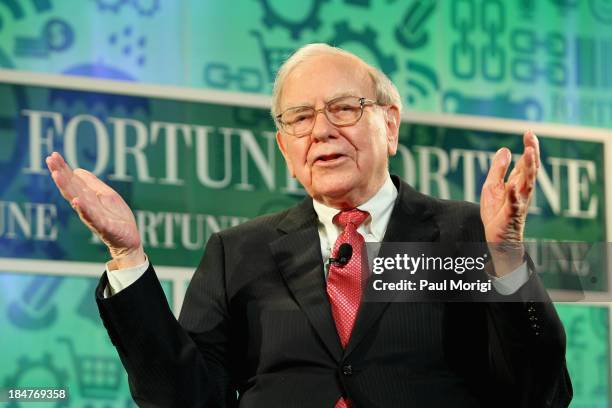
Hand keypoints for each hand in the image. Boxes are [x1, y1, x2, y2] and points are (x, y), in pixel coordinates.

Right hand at [46, 152, 144, 268]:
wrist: (128, 239)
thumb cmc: (116, 217)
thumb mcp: (106, 195)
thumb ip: (92, 184)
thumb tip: (77, 170)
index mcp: (87, 199)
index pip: (72, 182)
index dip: (63, 168)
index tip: (53, 155)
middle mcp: (86, 207)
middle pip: (70, 188)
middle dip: (60, 174)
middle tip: (49, 160)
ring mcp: (94, 216)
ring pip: (77, 200)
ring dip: (66, 187)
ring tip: (56, 174)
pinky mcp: (104, 226)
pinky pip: (92, 217)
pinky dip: (84, 209)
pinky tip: (77, 200)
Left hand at [480, 131, 539, 275]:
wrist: (497, 238)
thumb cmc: (497, 213)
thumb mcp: (492, 186)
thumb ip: (498, 169)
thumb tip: (505, 149)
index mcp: (517, 183)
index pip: (525, 162)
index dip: (529, 147)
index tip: (529, 132)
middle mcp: (522, 191)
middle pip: (530, 169)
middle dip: (532, 153)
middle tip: (531, 138)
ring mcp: (518, 202)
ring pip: (527, 184)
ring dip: (528, 169)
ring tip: (529, 153)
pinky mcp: (511, 214)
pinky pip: (514, 204)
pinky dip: (514, 194)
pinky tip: (513, 185)